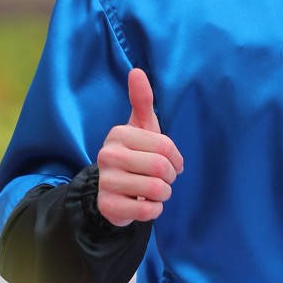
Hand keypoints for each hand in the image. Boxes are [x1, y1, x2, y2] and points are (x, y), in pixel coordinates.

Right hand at [96, 68, 184, 226]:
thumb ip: (142, 100)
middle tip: (163, 178)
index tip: (171, 162)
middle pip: (161, 167)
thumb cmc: (136, 155)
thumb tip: (137, 71)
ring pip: (156, 190)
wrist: (114, 193)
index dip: (176, 158)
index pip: (165, 146)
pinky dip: (155, 209)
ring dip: (163, 194)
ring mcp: (106, 182)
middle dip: (170, 177)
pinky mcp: (108, 206)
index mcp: (118, 134)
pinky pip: (147, 211)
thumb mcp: (142, 127)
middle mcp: (107, 155)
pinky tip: (144, 204)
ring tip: (154, 191)